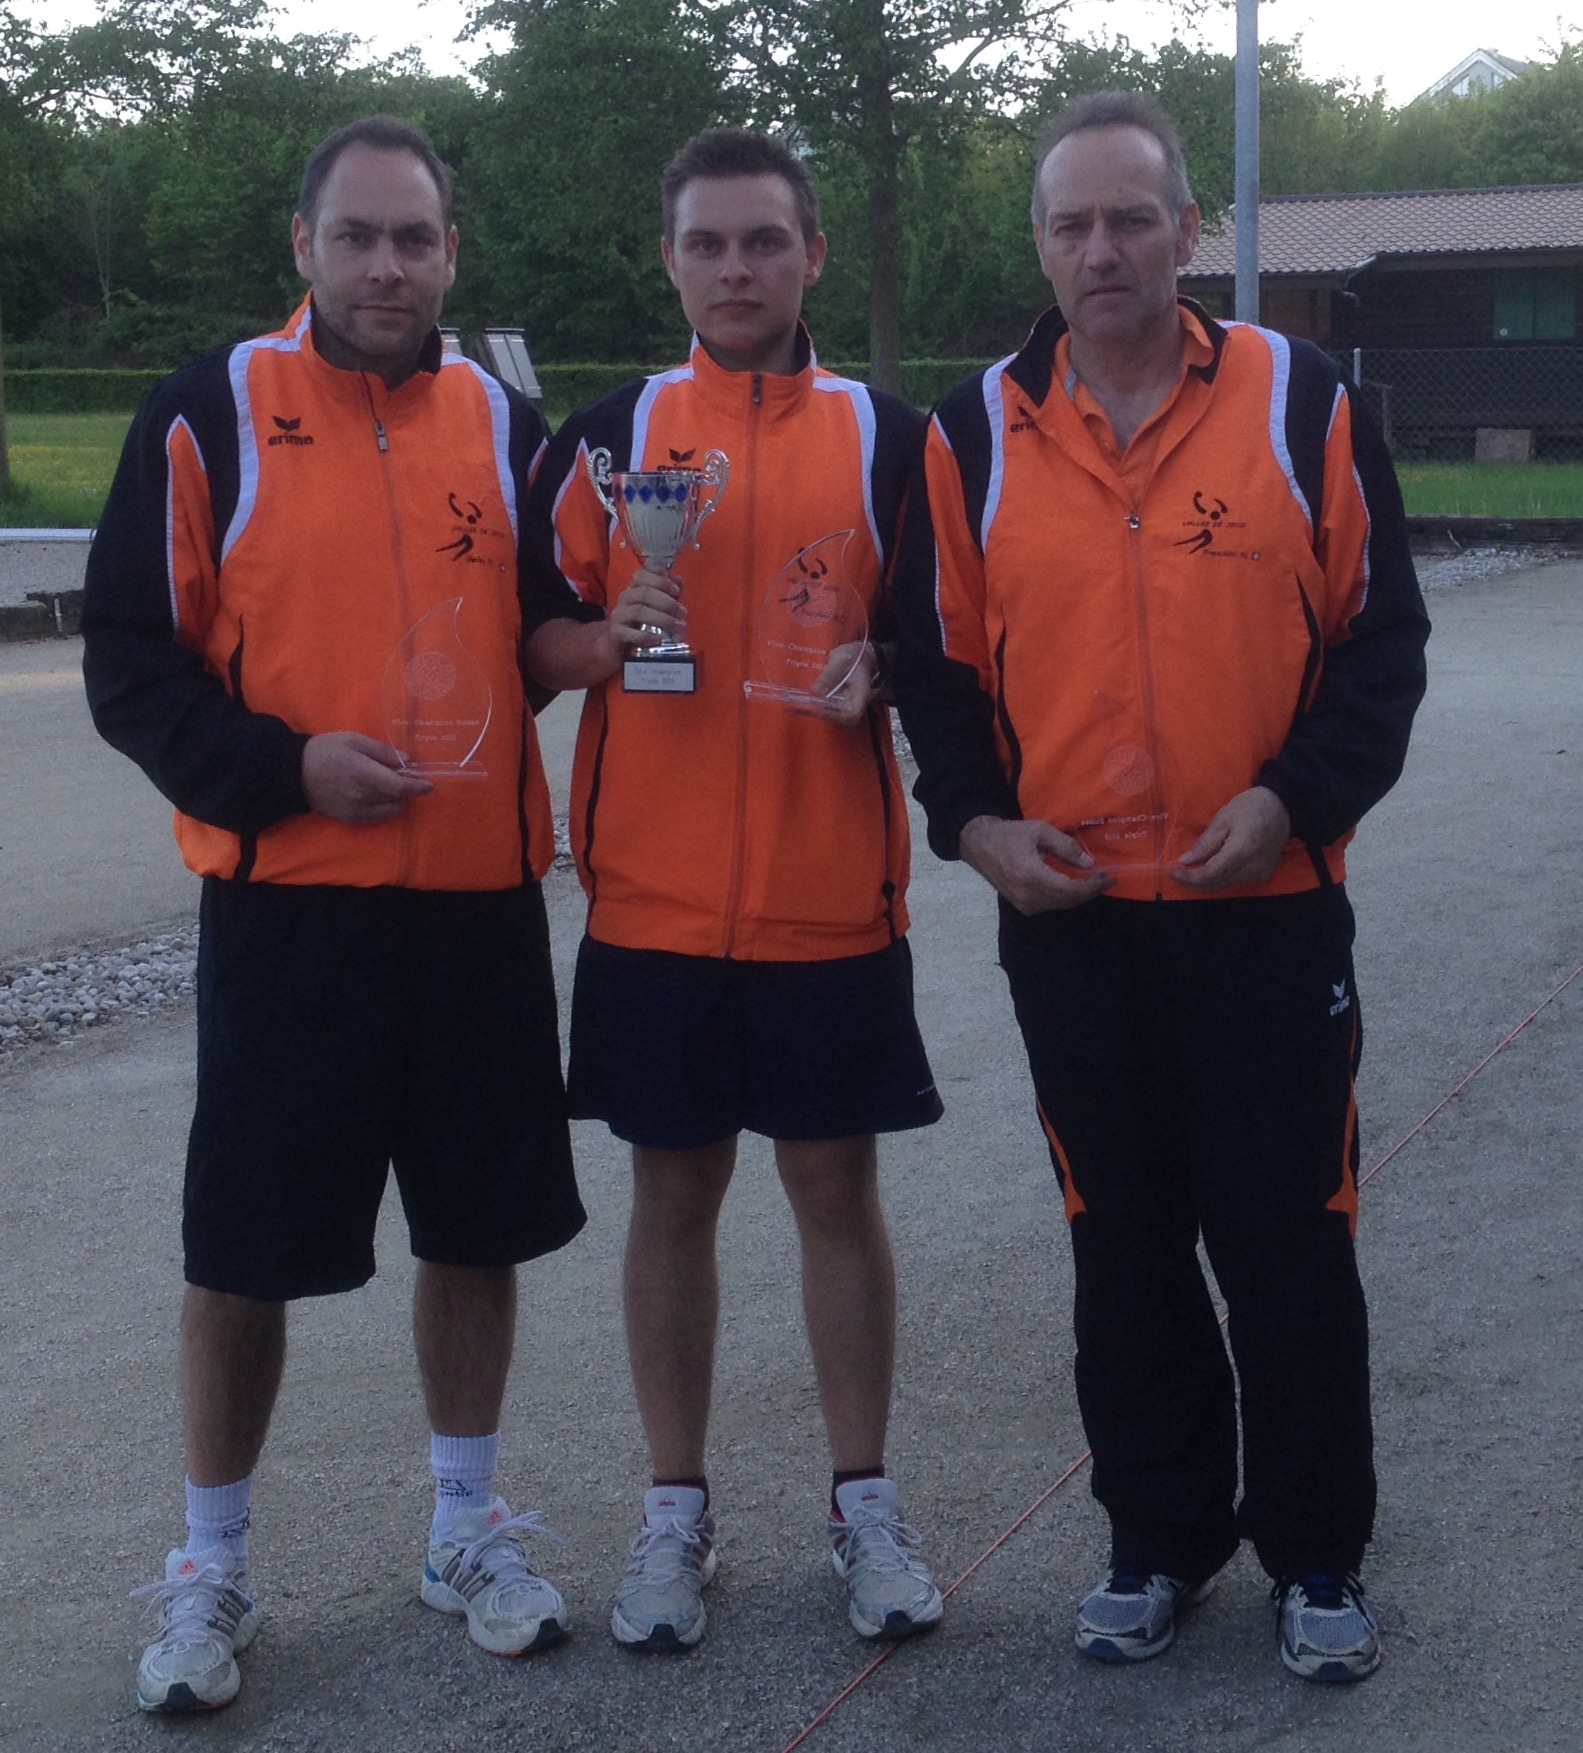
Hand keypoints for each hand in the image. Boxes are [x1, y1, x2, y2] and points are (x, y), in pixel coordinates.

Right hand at [302, 732, 432, 824]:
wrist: (295, 772)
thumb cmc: (326, 750)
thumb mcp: (354, 740)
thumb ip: (382, 751)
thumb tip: (407, 760)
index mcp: (363, 773)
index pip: (398, 787)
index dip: (418, 787)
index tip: (429, 784)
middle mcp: (362, 796)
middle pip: (398, 799)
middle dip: (405, 789)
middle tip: (399, 776)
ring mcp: (356, 810)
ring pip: (390, 810)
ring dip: (395, 799)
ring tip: (385, 785)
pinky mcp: (350, 819)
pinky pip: (378, 817)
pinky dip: (383, 808)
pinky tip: (375, 795)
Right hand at [608, 567, 685, 651]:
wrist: (621, 642)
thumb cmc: (643, 621)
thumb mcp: (658, 604)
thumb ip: (668, 592)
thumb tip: (678, 580)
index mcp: (635, 587)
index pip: (643, 574)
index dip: (661, 580)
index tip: (677, 591)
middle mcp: (625, 597)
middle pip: (644, 593)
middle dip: (668, 602)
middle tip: (683, 613)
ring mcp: (619, 615)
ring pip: (639, 611)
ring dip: (662, 619)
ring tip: (677, 627)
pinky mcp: (616, 633)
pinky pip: (629, 633)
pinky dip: (645, 636)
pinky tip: (658, 640)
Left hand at [802, 640, 876, 725]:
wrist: (859, 654)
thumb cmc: (854, 654)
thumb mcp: (842, 660)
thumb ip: (830, 674)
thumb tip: (815, 690)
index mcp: (861, 695)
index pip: (851, 715)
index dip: (835, 716)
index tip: (818, 710)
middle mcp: (853, 703)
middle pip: (839, 719)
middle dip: (818, 715)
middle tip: (797, 707)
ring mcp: (845, 703)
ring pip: (830, 714)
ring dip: (812, 711)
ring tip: (792, 706)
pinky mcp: (836, 700)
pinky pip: (825, 706)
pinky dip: (812, 705)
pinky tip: (796, 701)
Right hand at [958, 815, 1113, 914]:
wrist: (980, 846)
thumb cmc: (1010, 834)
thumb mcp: (1040, 831)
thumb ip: (1066, 847)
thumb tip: (1089, 864)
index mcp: (1030, 876)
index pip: (1070, 889)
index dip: (1092, 885)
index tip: (1109, 876)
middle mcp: (1027, 896)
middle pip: (1069, 900)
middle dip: (1091, 891)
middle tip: (1108, 879)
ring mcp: (1024, 904)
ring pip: (1062, 904)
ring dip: (1080, 895)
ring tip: (1096, 882)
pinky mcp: (1023, 906)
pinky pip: (1052, 904)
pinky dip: (1067, 897)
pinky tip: (1076, 886)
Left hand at [1170, 786, 1291, 890]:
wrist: (1284, 806)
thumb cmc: (1251, 806)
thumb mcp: (1223, 819)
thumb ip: (1205, 844)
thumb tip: (1185, 862)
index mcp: (1241, 851)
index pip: (1209, 875)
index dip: (1188, 878)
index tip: (1172, 872)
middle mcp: (1252, 867)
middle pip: (1216, 884)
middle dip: (1193, 882)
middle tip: (1177, 873)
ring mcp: (1260, 873)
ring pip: (1224, 884)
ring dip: (1205, 880)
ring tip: (1190, 870)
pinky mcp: (1264, 873)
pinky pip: (1235, 880)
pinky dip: (1220, 877)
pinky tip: (1210, 867)